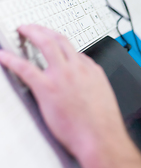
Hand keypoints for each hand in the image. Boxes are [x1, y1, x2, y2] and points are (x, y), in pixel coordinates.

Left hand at [0, 25, 125, 158]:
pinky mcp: (47, 88)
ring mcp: (62, 76)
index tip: (58, 50)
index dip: (65, 50)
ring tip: (23, 30)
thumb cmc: (103, 125)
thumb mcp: (104, 101)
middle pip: (61, 40)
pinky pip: (24, 67)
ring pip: (45, 43)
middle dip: (46, 31)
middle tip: (37, 29)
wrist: (101, 138)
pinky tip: (4, 56)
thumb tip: (88, 90)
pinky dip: (11, 59)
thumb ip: (95, 89)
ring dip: (32, 32)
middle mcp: (78, 69)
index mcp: (93, 73)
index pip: (78, 54)